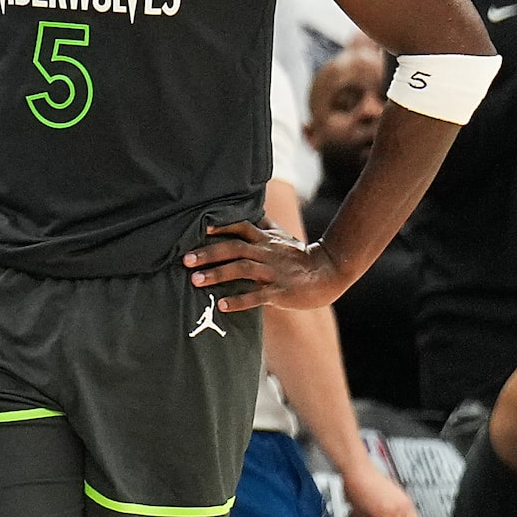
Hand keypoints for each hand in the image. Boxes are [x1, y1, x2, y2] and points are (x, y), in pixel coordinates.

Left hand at [186, 218, 342, 311]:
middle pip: (235, 248)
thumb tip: (250, 211)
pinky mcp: (281, 291)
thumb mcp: (282, 237)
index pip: (241, 227)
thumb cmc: (300, 255)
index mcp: (266, 240)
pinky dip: (239, 300)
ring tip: (195, 281)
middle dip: (209, 253)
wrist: (330, 272)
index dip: (222, 227)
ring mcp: (274, 272)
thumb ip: (264, 226)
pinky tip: (222, 305)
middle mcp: (267, 253)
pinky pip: (258, 295)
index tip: (201, 228)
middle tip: (185, 260)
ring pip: (243, 270)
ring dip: (218, 275)